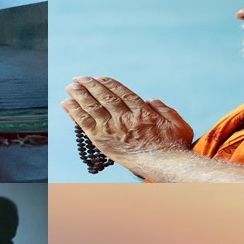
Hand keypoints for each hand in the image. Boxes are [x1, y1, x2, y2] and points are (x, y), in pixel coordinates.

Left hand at [61, 77, 193, 167]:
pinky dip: (73, 111)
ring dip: (79, 94)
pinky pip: (84, 122)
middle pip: (103, 96)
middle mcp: (124, 117)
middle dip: (89, 85)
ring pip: (92, 106)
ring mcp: (112, 128)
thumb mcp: (177, 123)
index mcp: (141, 111)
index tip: (99, 77)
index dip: (108, 83)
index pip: (121, 92)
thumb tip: (150, 100)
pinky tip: (65, 103)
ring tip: (70, 86)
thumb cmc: (173, 147)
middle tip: (79, 78)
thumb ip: (164, 109)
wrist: (164, 165)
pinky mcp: (101, 140)